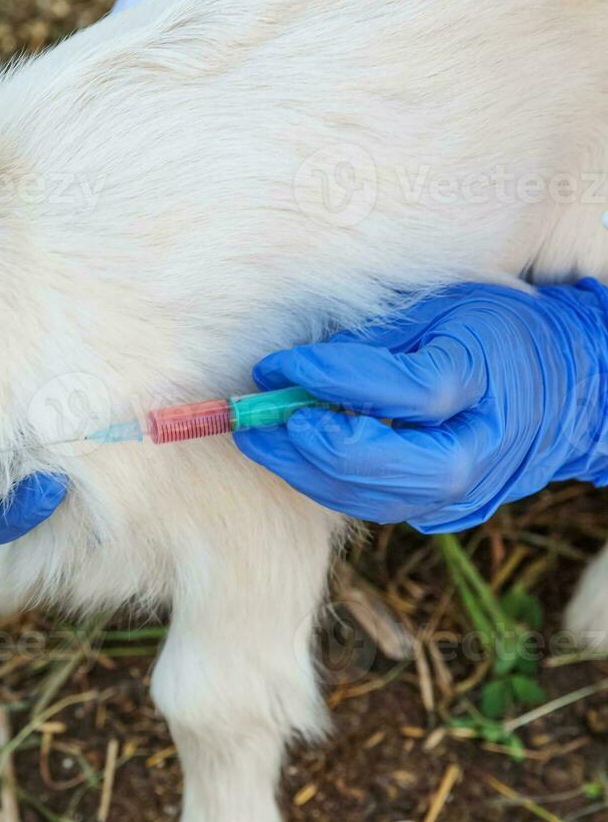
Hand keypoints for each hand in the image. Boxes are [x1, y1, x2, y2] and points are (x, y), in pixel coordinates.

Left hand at [235, 280, 607, 532]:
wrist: (563, 384)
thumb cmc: (490, 331)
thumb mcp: (439, 310)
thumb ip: (371, 341)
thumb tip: (293, 369)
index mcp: (488, 378)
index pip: (406, 391)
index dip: (331, 379)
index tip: (275, 365)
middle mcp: (484, 445)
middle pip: (395, 468)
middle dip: (316, 447)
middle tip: (258, 422)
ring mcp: (470, 490)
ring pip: (379, 501)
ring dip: (307, 472)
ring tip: (260, 439)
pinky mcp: (448, 512)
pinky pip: (378, 506)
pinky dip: (329, 484)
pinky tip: (294, 456)